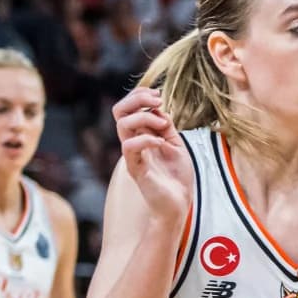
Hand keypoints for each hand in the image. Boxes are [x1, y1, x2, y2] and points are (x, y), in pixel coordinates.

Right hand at [112, 86, 189, 222]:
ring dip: (144, 117)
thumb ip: (166, 126)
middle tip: (157, 101)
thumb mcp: (175, 144)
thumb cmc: (176, 176)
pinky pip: (129, 147)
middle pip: (118, 111)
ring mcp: (132, 155)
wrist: (179, 202)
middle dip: (136, 99)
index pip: (127, 108)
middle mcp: (132, 143)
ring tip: (163, 124)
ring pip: (122, 125)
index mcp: (140, 135)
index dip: (139, 95)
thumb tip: (159, 109)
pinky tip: (161, 142)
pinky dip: (146, 138)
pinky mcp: (135, 169)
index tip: (158, 95)